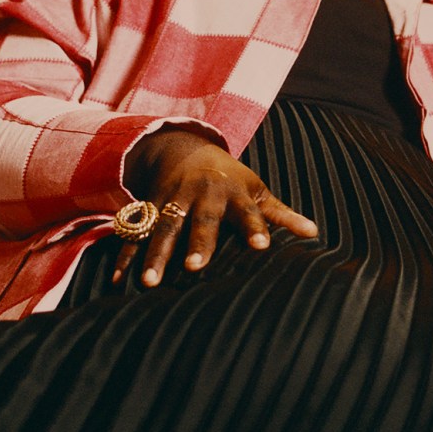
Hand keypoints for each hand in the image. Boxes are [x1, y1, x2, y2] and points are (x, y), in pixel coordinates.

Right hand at [115, 129, 318, 286]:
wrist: (184, 148)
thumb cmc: (231, 179)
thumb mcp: (257, 191)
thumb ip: (281, 215)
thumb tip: (314, 233)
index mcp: (234, 193)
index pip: (248, 213)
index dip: (255, 229)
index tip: (262, 248)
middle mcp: (202, 195)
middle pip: (200, 221)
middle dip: (196, 244)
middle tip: (195, 268)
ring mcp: (172, 200)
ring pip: (162, 229)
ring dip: (155, 255)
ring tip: (149, 283)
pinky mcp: (148, 206)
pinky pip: (134, 233)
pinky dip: (125, 256)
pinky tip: (118, 282)